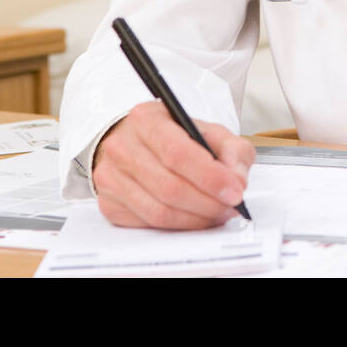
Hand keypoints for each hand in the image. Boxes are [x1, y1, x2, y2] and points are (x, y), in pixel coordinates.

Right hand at [91, 100, 254, 228]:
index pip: (178, 153)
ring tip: (218, 213)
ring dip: (196, 219)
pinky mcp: (109, 203)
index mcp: (146, 120)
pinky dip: (178, 226)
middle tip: (231, 206)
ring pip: (158, 211)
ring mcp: (111, 177)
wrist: (139, 143)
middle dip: (208, 203)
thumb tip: (237, 181)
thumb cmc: (175, 136)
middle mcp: (122, 147)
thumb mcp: (210, 131)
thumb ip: (232, 150)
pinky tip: (195, 217)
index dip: (210, 177)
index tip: (235, 190)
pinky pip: (148, 224)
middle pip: (169, 187)